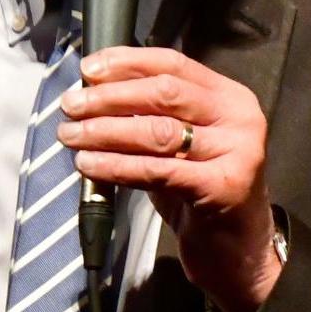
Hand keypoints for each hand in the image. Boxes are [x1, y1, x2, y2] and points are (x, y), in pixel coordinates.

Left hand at [56, 46, 283, 311]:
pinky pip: (157, 170)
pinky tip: (88, 165)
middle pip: (164, 93)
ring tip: (71, 134)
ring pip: (158, 131)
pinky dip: (116, 165)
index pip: (173, 64)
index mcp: (230, 97)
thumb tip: (90, 91)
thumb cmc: (198, 190)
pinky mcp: (223, 187)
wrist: (236, 249)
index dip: (127, 62)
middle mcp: (239, 119)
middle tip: (71, 105)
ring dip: (105, 130)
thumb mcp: (179, 143)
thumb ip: (149, 114)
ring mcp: (237, 152)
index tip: (87, 68)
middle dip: (109, 97)